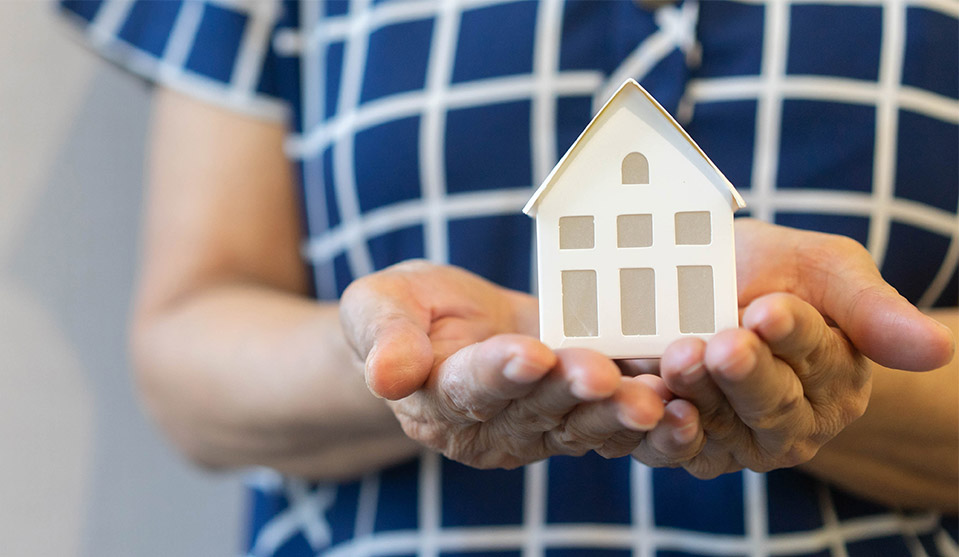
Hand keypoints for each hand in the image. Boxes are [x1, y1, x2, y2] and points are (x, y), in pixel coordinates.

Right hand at [340, 261, 665, 468]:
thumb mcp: (377, 307)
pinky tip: (684, 404)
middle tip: (605, 375)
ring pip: (583, 426)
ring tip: (656, 397)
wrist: (446, 327)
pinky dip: (650, 418)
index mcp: (437, 402)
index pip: (470, 389)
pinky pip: (614, 424)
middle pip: (535, 412)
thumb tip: (384, 376)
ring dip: (619, 413)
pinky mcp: (576, 420)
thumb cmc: (408, 310)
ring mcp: (538, 430)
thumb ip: (382, 338)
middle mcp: (490, 428)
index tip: (530, 354)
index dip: (500, 374)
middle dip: (572, 392)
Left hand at [630, 219, 954, 477]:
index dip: (794, 335)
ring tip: (679, 358)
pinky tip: (654, 404)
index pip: (819, 356)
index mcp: (836, 378)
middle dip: (747, 373)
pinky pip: (675, 448)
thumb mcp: (824, 270)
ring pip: (721, 427)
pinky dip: (663, 431)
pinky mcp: (686, 445)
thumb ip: (871, 308)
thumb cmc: (771, 273)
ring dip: (698, 396)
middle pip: (771, 403)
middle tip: (723, 342)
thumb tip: (939, 349)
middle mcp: (791, 420)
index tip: (769, 308)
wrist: (697, 284)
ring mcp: (736, 438)